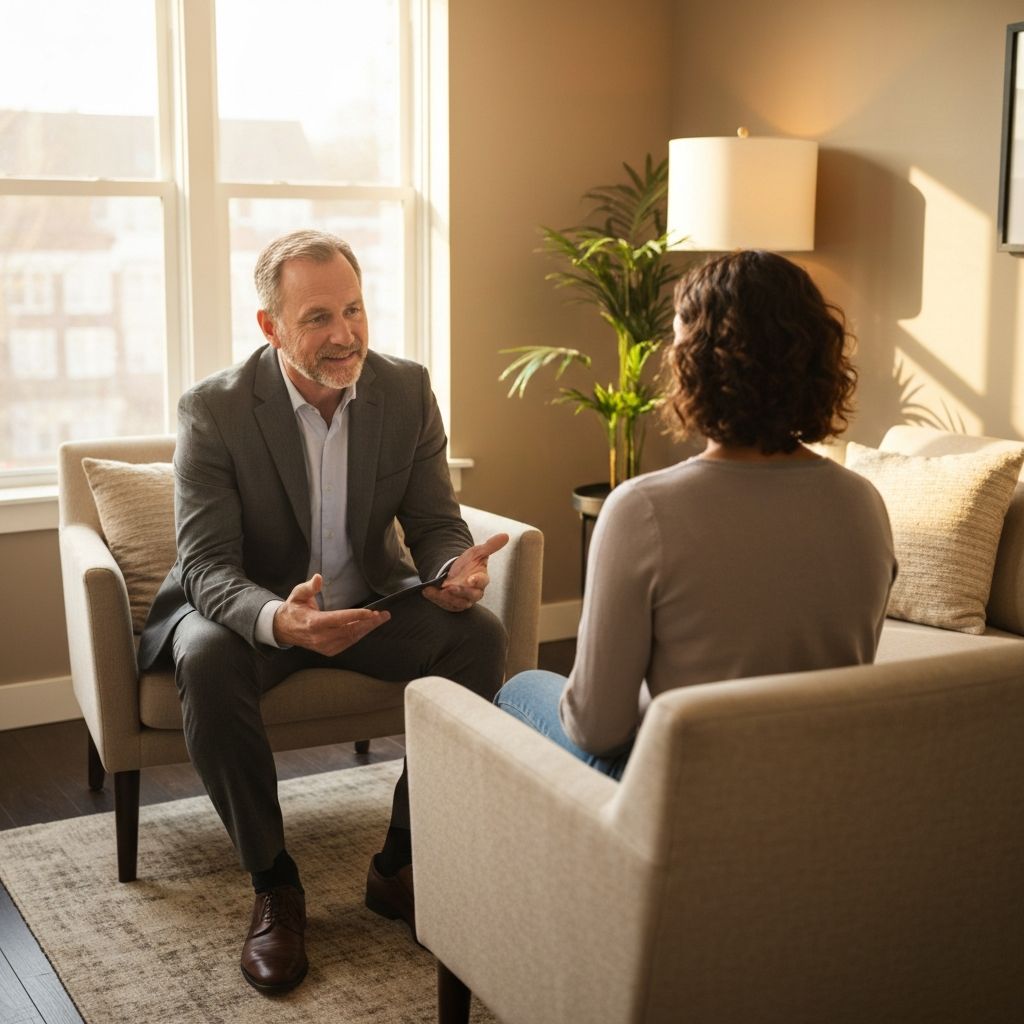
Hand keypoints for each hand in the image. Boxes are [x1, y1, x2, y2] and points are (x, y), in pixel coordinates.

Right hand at [273, 574, 389, 655]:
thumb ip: (308, 587)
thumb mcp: (297, 594)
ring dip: (367, 629)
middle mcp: (320, 637)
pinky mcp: (328, 651)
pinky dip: (359, 635)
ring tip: (380, 619)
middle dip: (369, 623)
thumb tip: (318, 578)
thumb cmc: (294, 609)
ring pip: (351, 638)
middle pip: (349, 630)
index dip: (356, 616)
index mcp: (313, 623)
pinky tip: (368, 627)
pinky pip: (348, 643)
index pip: (339, 619)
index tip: (371, 612)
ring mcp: (325, 646)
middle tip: (383, 615)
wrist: (284, 629)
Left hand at [423, 533, 508, 611]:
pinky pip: (445, 604)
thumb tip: (506, 535)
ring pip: (458, 603)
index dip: (477, 581)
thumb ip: (491, 546)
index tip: (470, 579)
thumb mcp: (477, 552)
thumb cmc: (468, 563)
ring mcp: (462, 599)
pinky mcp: (451, 604)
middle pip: (471, 595)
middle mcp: (473, 592)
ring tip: (441, 590)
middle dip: (461, 591)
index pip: (482, 581)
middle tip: (451, 586)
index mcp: (481, 579)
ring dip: (449, 598)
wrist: (453, 571)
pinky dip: (435, 598)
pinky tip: (427, 590)